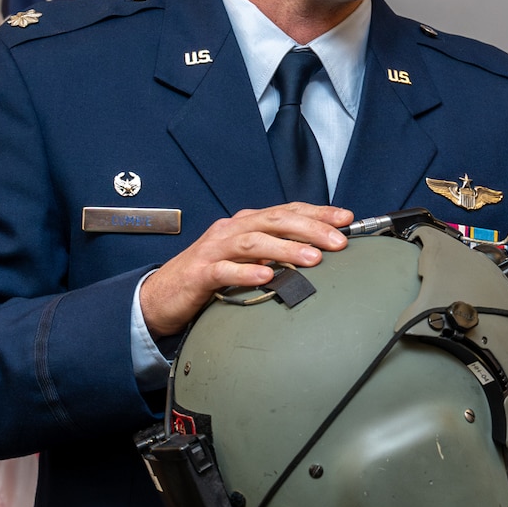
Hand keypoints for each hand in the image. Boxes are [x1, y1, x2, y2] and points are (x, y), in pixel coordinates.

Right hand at [139, 203, 351, 337]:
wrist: (161, 295)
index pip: (286, 211)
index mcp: (245, 224)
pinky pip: (225, 270)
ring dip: (286, 248)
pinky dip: (247, 272)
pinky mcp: (200, 273)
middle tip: (338, 241)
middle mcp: (231, 230)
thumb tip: (317, 253)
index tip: (346, 219)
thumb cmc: (208, 276)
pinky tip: (267, 277)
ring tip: (313, 258)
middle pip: (275, 220)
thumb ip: (275, 253)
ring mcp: (214, 250)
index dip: (318, 212)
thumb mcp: (246, 259)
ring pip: (254, 241)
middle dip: (311, 228)